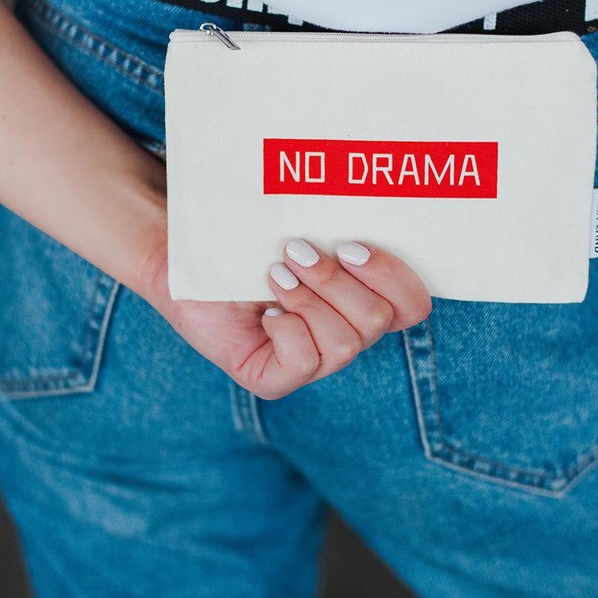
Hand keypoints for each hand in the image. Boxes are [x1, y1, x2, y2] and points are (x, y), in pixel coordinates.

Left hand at [139, 236, 431, 400]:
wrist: (184, 248)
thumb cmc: (246, 232)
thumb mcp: (304, 223)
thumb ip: (343, 227)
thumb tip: (369, 217)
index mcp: (361, 299)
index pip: (413, 305)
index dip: (393, 276)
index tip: (349, 244)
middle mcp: (343, 334)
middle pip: (378, 320)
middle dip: (334, 280)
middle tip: (294, 251)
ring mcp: (309, 362)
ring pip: (344, 343)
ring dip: (306, 299)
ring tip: (274, 275)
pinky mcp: (271, 379)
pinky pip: (302, 363)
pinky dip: (284, 328)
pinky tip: (262, 311)